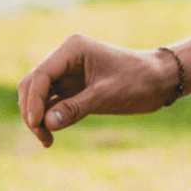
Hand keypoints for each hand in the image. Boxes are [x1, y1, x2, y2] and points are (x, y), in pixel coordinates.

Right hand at [17, 34, 177, 146]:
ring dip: (37, 118)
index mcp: (72, 49)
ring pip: (37, 97)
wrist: (158, 81)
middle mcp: (64, 59)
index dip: (34, 101)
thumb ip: (75, 108)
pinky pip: (49, 105)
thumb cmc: (137, 80)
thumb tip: (47, 123)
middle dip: (32, 110)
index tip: (37, 124)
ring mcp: (65, 75)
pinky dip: (47, 120)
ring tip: (47, 140)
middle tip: (42, 136)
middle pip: (32, 85)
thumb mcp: (106, 95)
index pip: (41, 74)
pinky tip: (51, 137)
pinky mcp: (70, 90)